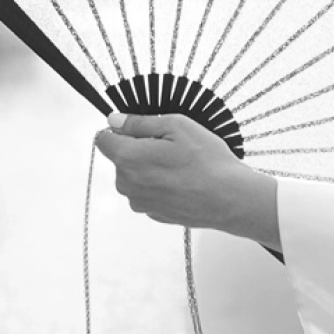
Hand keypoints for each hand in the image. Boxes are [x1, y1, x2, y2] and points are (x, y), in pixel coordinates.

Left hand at [94, 113, 281, 249]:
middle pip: (120, 159)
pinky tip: (183, 181)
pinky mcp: (154, 214)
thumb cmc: (208, 162)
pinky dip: (161, 185)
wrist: (230, 198)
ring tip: (181, 166)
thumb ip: (139, 122)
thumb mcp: (177, 125)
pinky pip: (149, 192)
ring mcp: (140, 202)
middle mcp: (128, 184)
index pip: (103, 140)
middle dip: (138, 149)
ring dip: (150, 169)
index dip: (120, 130)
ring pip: (135, 176)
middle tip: (171, 146)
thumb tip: (115, 120)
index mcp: (128, 158)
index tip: (140, 129)